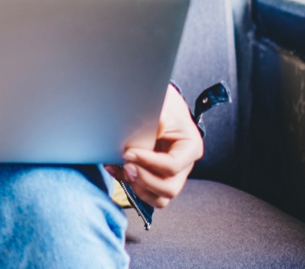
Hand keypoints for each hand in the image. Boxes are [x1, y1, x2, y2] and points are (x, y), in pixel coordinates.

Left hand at [105, 86, 203, 208]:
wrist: (161, 107)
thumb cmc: (164, 106)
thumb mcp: (163, 108)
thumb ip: (158, 120)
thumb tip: (153, 128)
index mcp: (190, 148)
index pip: (172, 166)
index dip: (148, 162)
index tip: (128, 152)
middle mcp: (184, 166)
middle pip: (169, 189)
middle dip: (144, 180)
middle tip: (125, 165)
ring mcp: (171, 175)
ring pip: (159, 198)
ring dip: (138, 188)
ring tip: (122, 170)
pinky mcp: (156, 177)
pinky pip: (146, 194)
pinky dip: (129, 186)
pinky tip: (115, 169)